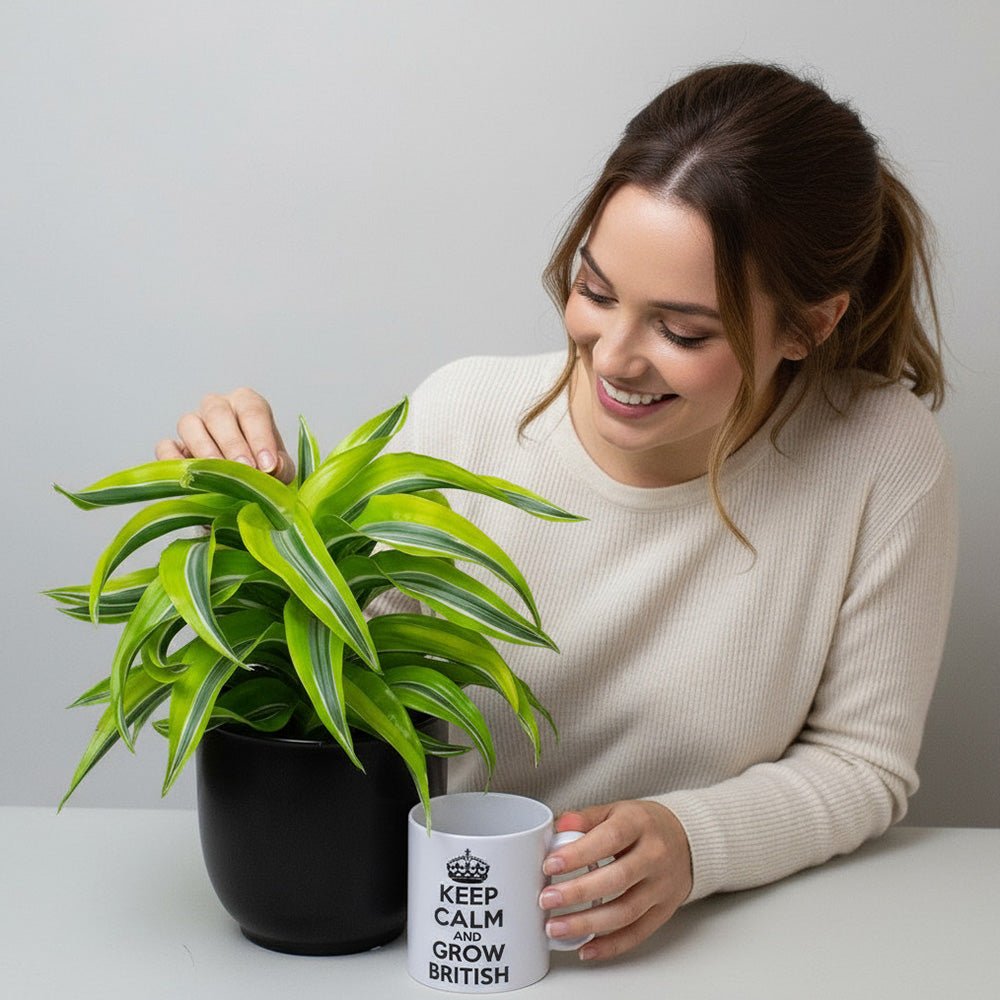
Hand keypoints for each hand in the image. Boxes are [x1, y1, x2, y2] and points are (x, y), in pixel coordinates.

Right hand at [154, 388, 294, 483]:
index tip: (268, 465)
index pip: (252, 410)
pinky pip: (165, 446)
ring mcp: (192, 425)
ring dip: (205, 450)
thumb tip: (273, 467)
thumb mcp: (280, 468)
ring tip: (220, 475)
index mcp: (247, 404)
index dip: (260, 437)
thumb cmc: (263, 467)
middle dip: (233, 443)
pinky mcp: (173, 446)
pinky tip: (191, 476)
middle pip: (218, 412)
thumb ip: (281, 467)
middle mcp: (217, 407)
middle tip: (245, 469)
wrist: (242, 486)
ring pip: (189, 424)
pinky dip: (174, 460)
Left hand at [539, 800, 692, 960]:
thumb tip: (559, 825)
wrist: (686, 840)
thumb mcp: (616, 810)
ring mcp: (661, 887)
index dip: (578, 854)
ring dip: (588, 924)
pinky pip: (637, 933)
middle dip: (578, 893)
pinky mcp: (664, 911)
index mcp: (639, 825)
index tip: (550, 866)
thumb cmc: (643, 825)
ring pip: (625, 912)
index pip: (609, 840)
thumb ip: (586, 818)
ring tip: (556, 927)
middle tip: (546, 900)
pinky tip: (585, 948)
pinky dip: (610, 945)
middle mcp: (654, 856)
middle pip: (617, 880)